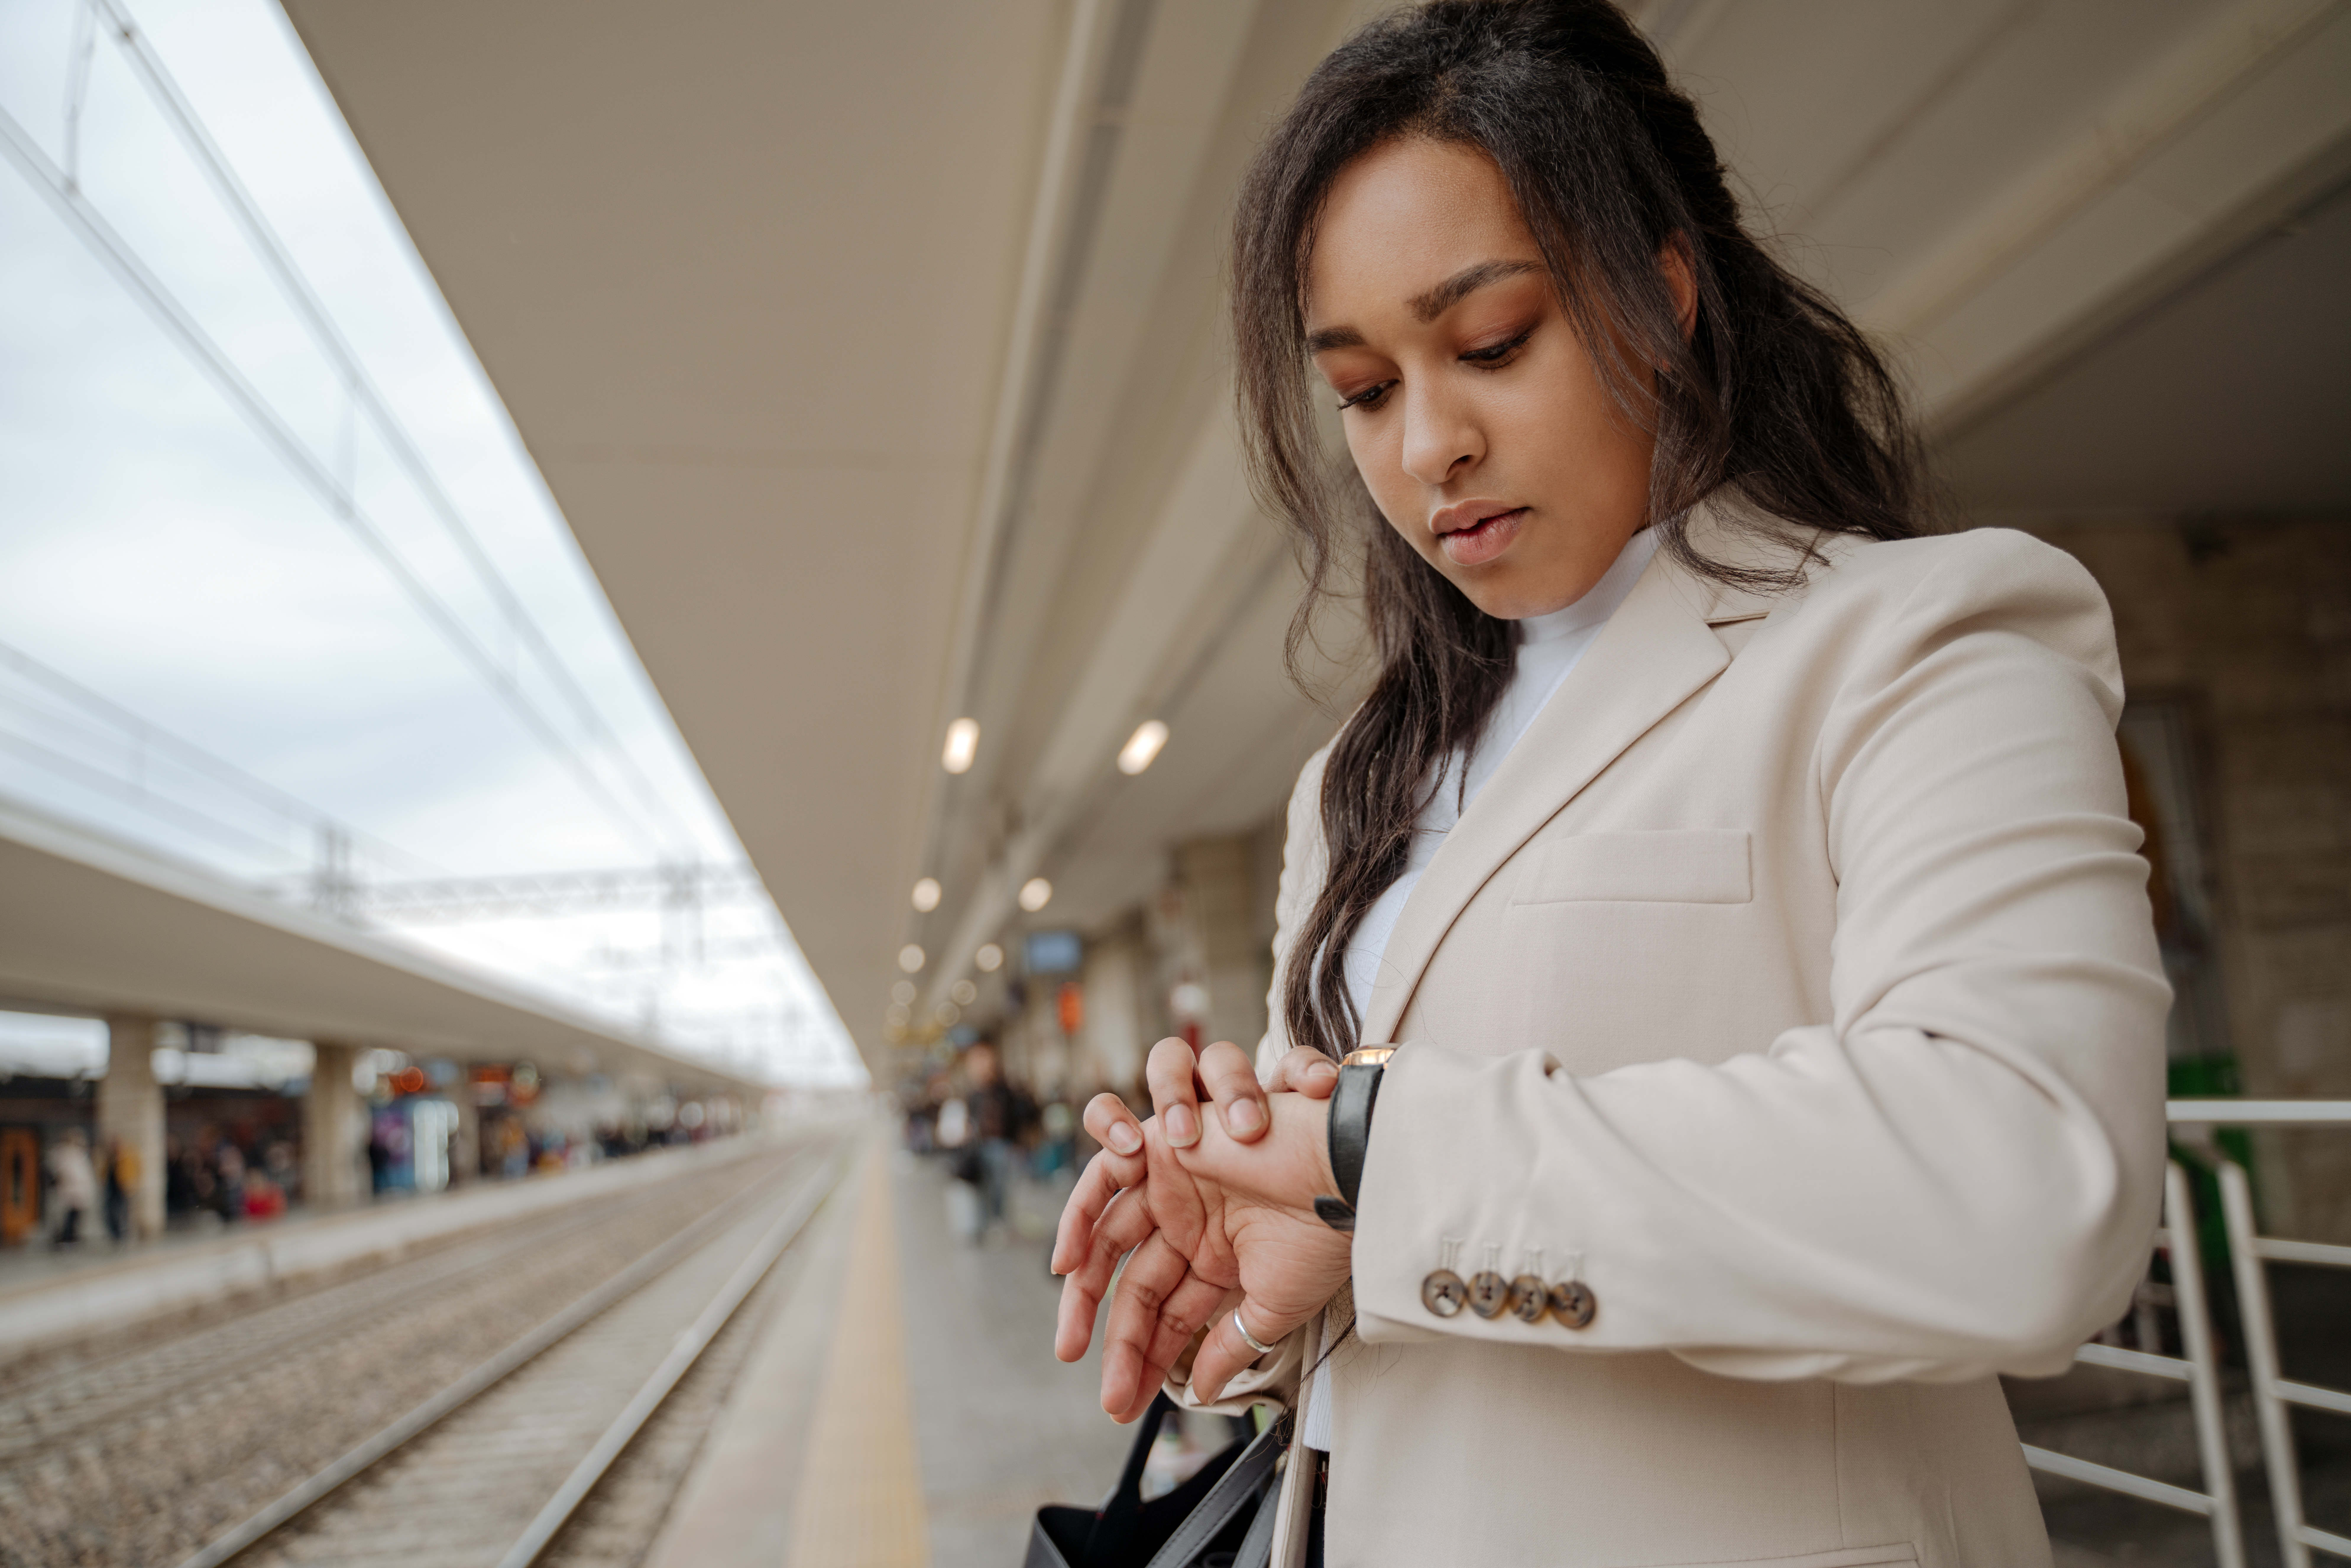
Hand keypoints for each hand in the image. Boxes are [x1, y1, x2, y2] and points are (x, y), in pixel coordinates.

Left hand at [1053, 1042, 1351, 1414]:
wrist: (1340, 1172)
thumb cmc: (1321, 1234)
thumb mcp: (1271, 1309)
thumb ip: (1229, 1347)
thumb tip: (1203, 1393)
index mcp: (1219, 1259)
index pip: (1168, 1315)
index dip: (1146, 1361)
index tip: (1127, 1405)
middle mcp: (1191, 1224)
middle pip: (1136, 1287)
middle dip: (1118, 1345)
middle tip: (1108, 1393)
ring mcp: (1173, 1188)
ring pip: (1109, 1243)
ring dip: (1083, 1294)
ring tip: (1073, 1346)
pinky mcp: (1159, 1150)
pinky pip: (1102, 1180)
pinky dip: (1078, 1218)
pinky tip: (1066, 1268)